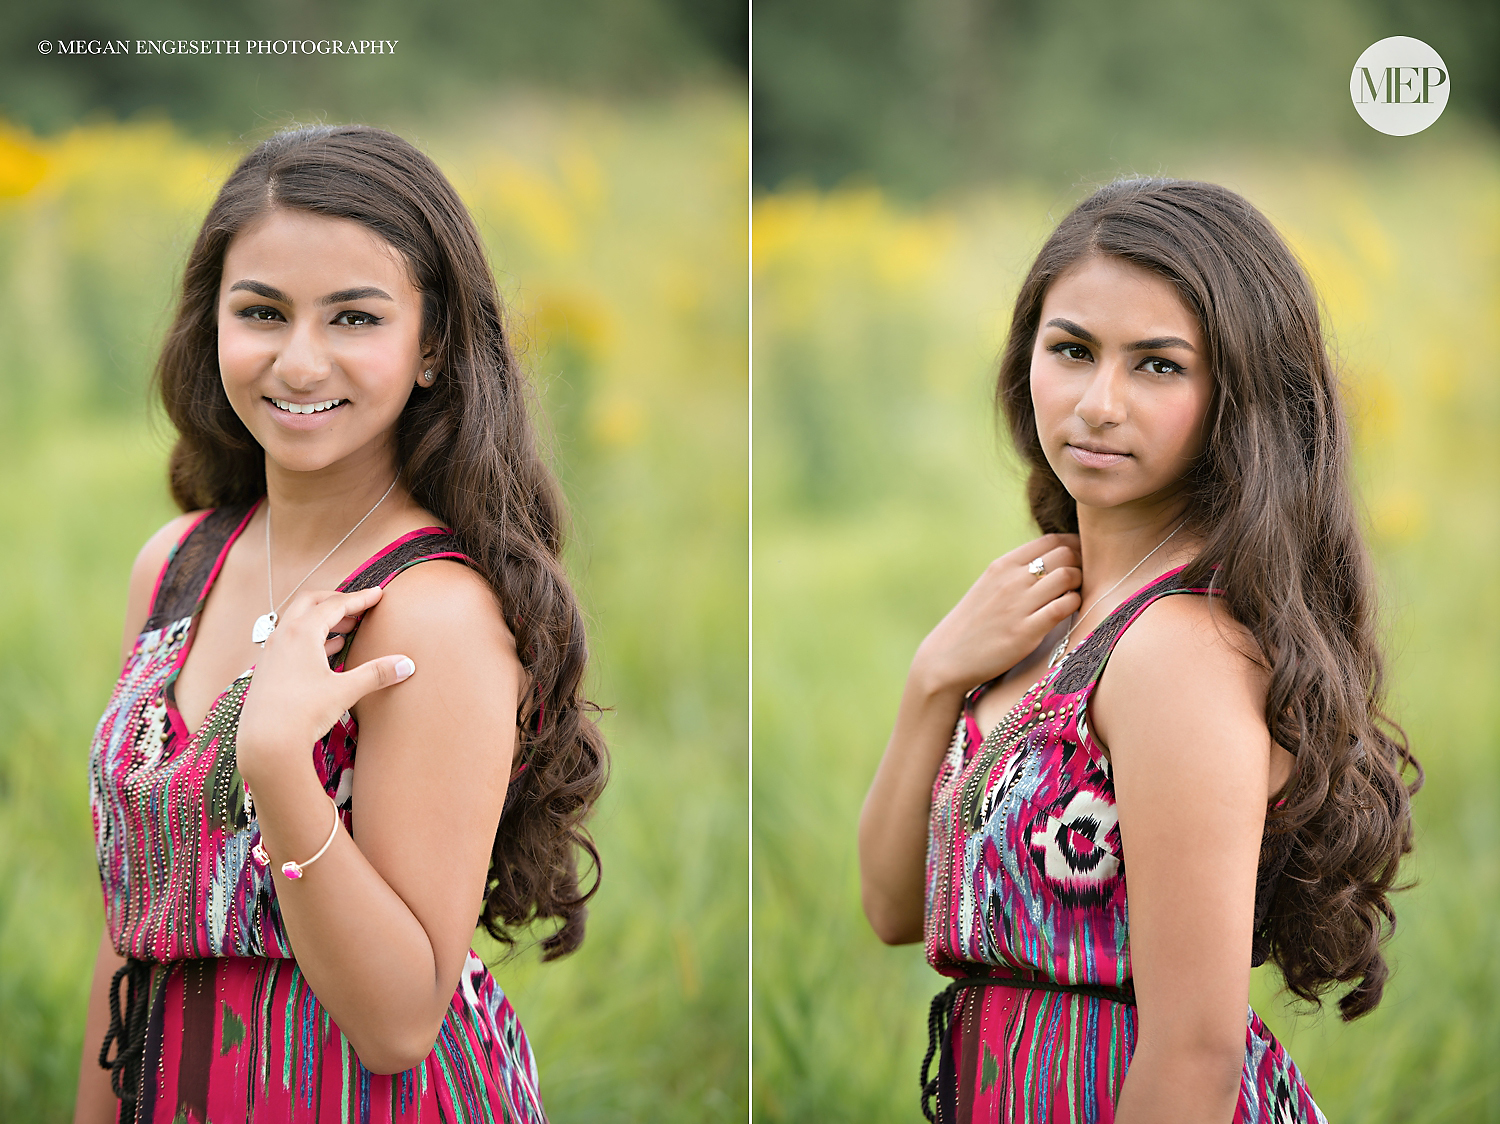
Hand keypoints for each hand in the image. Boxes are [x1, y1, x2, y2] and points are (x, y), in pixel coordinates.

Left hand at [236, 586, 415, 783]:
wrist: (266, 743)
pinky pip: (290, 640)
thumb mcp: (345, 691)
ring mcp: (271, 652)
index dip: (359, 599)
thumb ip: (376, 674)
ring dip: (322, 620)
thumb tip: (406, 664)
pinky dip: (311, 638)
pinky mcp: (268, 669)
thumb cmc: (302, 713)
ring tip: (347, 628)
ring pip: (298, 622)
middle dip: (336, 601)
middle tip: (359, 607)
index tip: (377, 594)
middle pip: (310, 603)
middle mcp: (282, 636)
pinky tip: (326, 652)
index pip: (334, 605)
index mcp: (301, 632)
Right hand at [912, 533, 1081, 696]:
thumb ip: (1017, 571)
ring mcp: (1019, 605)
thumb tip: (1053, 560)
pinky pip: (1064, 606)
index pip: (1052, 540)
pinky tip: (1067, 612)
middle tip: (1080, 581)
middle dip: (1080, 564)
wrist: (947, 658)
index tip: (1079, 561)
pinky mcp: (1026, 631)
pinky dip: (1073, 605)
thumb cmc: (973, 623)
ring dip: (1079, 584)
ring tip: (1073, 596)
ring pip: (1068, 576)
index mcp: (1003, 565)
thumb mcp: (989, 586)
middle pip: (1065, 554)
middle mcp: (1011, 580)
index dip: (1074, 547)